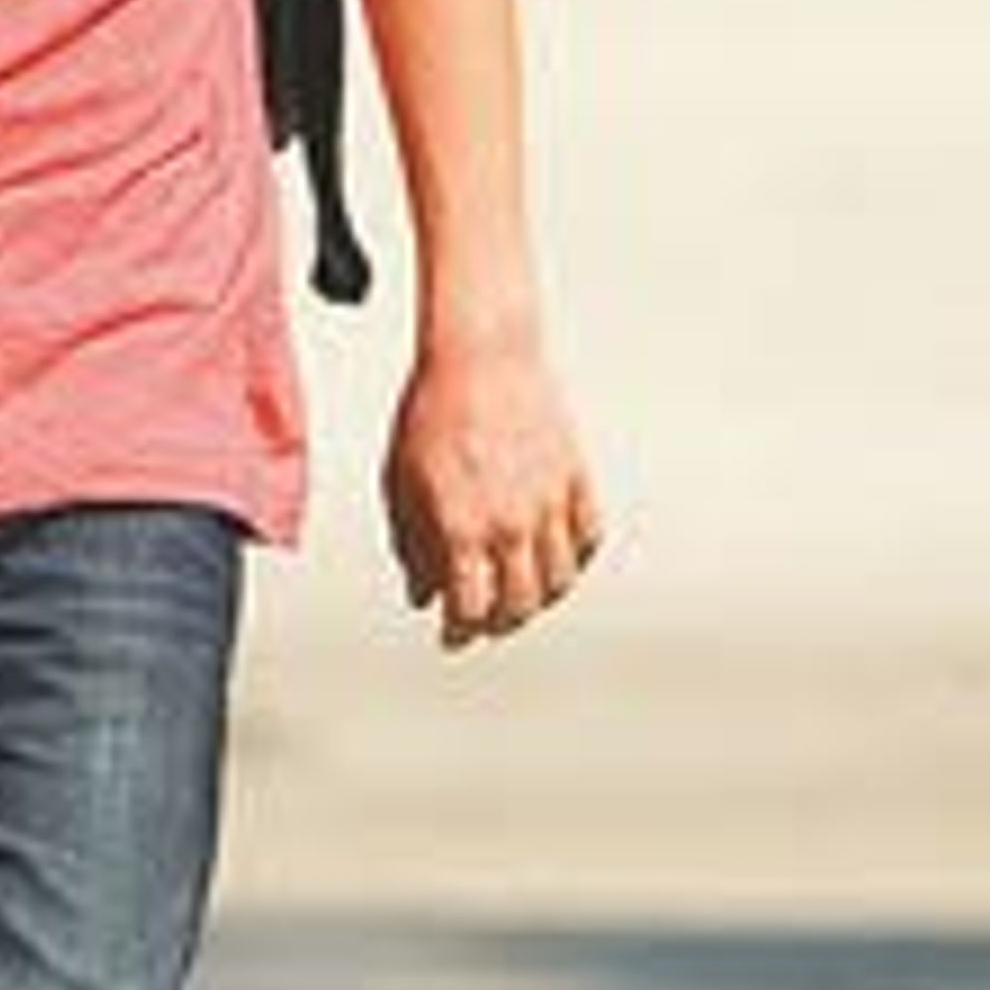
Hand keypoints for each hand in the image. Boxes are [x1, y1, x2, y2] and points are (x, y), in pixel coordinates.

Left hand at [383, 325, 603, 649]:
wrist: (481, 353)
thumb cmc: (434, 409)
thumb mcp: (401, 482)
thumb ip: (412, 545)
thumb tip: (420, 591)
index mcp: (462, 527)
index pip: (470, 609)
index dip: (460, 632)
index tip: (454, 636)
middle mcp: (511, 522)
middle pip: (519, 604)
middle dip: (500, 623)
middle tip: (488, 622)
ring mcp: (549, 500)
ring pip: (560, 578)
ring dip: (541, 597)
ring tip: (525, 596)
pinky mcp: (575, 475)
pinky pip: (588, 535)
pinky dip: (576, 556)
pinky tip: (560, 557)